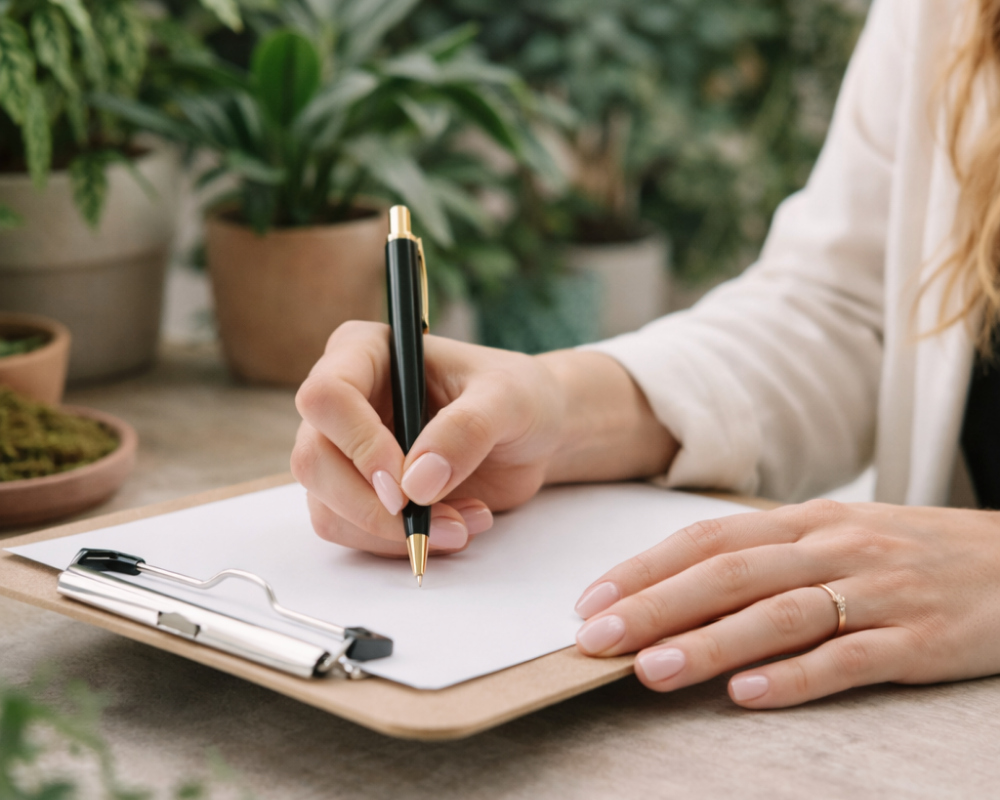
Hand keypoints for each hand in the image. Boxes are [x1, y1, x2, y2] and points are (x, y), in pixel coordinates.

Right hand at [292, 321, 567, 556]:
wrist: (533, 435)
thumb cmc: (518, 396)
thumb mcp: (508, 400)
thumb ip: (467, 429)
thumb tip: (418, 481)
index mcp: (366, 352)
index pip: (326, 396)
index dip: (358, 444)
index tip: (404, 485)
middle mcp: (344, 400)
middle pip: (313, 460)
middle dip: (372, 506)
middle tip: (431, 521)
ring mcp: (346, 450)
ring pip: (328, 506)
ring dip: (393, 532)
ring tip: (465, 521)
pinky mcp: (359, 493)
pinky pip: (353, 532)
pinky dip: (401, 543)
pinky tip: (455, 525)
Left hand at [572, 499, 999, 706]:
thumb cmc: (909, 552)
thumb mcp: (837, 536)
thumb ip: (767, 557)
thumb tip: (680, 590)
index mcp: (807, 521)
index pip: (709, 537)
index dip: (645, 567)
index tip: (591, 600)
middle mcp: (834, 547)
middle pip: (730, 573)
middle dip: (656, 605)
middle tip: (597, 638)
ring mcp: (877, 591)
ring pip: (779, 615)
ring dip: (709, 643)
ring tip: (651, 670)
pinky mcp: (920, 640)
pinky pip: (849, 659)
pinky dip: (795, 678)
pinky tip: (748, 697)